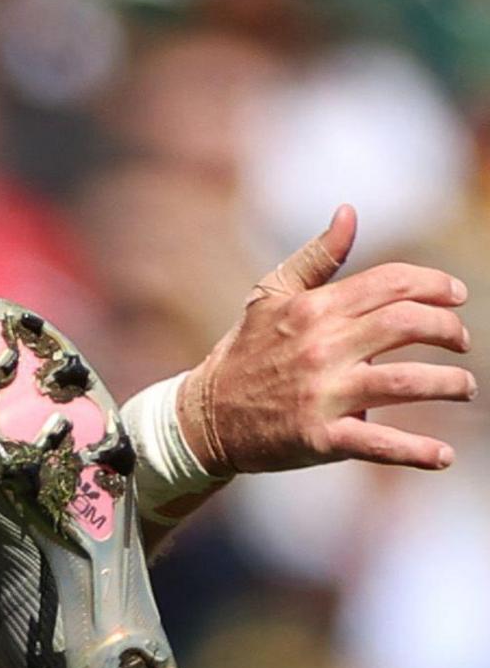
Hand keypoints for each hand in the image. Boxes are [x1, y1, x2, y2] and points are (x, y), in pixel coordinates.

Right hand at [180, 205, 475, 473]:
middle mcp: (319, 347)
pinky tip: (443, 454)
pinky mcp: (320, 438)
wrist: (204, 417)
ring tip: (464, 385)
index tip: (457, 297)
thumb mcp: (270, 296)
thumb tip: (349, 212)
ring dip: (450, 383)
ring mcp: (321, 394)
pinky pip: (381, 444)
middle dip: (449, 330)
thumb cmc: (245, 353)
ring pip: (407, 382)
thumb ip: (317, 256)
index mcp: (312, 309)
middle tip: (461, 341)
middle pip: (408, 325)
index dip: (435, 286)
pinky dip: (419, 451)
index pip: (390, 284)